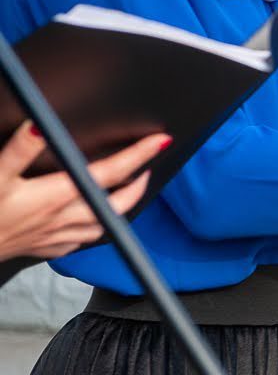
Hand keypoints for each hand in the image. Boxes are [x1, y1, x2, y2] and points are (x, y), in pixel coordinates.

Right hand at [0, 126, 169, 261]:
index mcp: (58, 196)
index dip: (138, 155)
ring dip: (122, 207)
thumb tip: (40, 124)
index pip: (110, 172)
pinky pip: (82, 241)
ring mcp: (57, 237)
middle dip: (138, 184)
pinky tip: (92, 222)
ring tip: (129, 191)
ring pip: (104, 225)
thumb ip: (20, 149)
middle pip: (118, 204)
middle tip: (148, 166)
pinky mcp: (46, 249)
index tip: (161, 140)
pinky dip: (95, 228)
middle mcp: (65, 218)